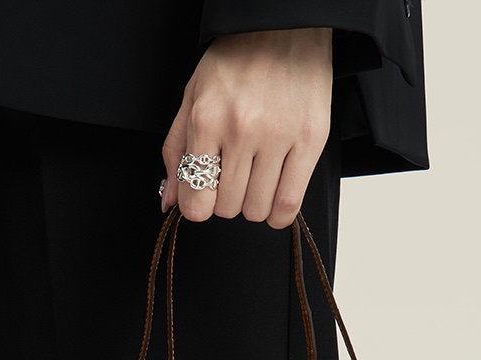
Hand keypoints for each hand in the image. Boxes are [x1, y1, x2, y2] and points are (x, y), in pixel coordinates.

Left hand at [161, 27, 333, 227]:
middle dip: (226, 200)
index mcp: (207, 120)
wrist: (283, 26)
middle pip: (227, 208)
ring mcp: (278, 136)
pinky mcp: (310, 140)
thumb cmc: (236, 60)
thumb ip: (177, 150)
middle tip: (232, 176)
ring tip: (255, 177)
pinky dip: (279, 212)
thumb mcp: (193, 97)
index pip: (197, 201)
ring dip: (253, 204)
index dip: (198, 206)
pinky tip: (274, 196)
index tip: (203, 197)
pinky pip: (289, 203)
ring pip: (257, 210)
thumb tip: (170, 199)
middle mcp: (241, 129)